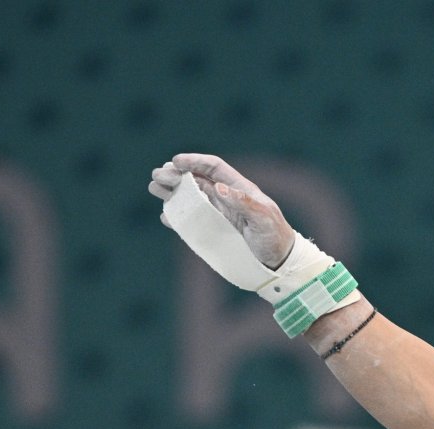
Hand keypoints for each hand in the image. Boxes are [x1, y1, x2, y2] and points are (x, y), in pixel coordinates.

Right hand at [148, 153, 295, 268]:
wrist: (279, 261)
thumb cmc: (275, 236)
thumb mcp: (263, 218)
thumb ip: (243, 202)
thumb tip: (218, 187)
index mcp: (239, 188)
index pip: (213, 167)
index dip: (194, 161)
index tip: (175, 161)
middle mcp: (226, 196)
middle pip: (196, 179)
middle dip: (175, 174)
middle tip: (157, 175)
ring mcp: (218, 212)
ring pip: (190, 196)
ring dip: (171, 191)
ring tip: (154, 187)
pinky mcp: (213, 229)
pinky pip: (191, 219)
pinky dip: (177, 217)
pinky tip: (166, 216)